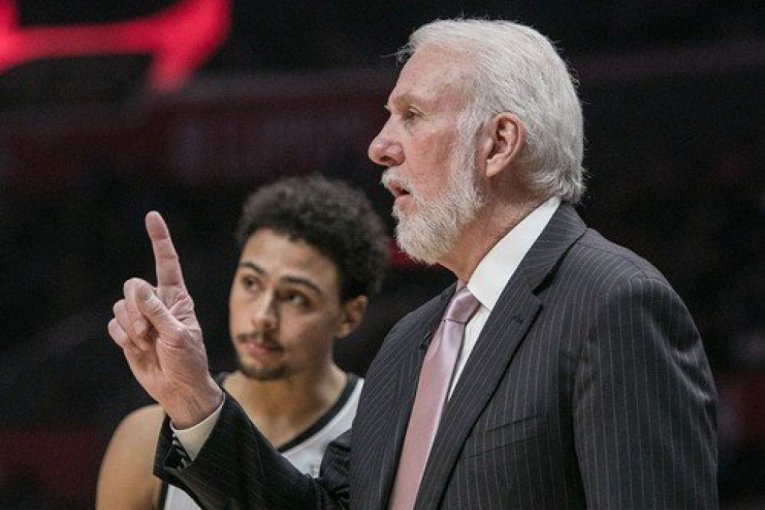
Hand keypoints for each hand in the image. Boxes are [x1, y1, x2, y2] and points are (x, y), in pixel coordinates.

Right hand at [108, 211, 221, 427]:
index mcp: (177, 297)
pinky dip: (123, 339)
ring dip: (132, 328)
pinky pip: (113, 326)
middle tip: (151, 333)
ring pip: (120, 307)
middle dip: (137, 309)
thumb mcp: (179, 336)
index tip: (152, 216)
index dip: (159, 239)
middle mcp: (158, 302)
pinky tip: (138, 349)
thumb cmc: (189, 361)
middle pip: (133, 285)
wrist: (180, 389)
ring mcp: (142, 318)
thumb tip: (140, 288)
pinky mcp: (128, 334)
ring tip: (149, 344)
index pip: (167, 262)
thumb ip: (158, 312)